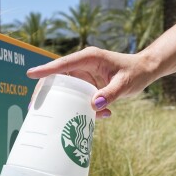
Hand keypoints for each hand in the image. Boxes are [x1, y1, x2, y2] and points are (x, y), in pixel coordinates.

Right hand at [27, 47, 152, 118]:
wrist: (145, 70)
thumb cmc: (135, 72)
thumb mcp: (125, 84)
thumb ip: (110, 94)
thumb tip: (93, 105)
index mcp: (89, 58)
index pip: (64, 64)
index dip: (46, 70)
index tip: (30, 74)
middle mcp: (83, 64)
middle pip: (58, 76)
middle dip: (47, 91)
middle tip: (35, 106)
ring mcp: (85, 74)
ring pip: (66, 88)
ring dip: (67, 103)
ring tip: (66, 117)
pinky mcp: (89, 83)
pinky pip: (79, 95)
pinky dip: (84, 107)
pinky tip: (99, 115)